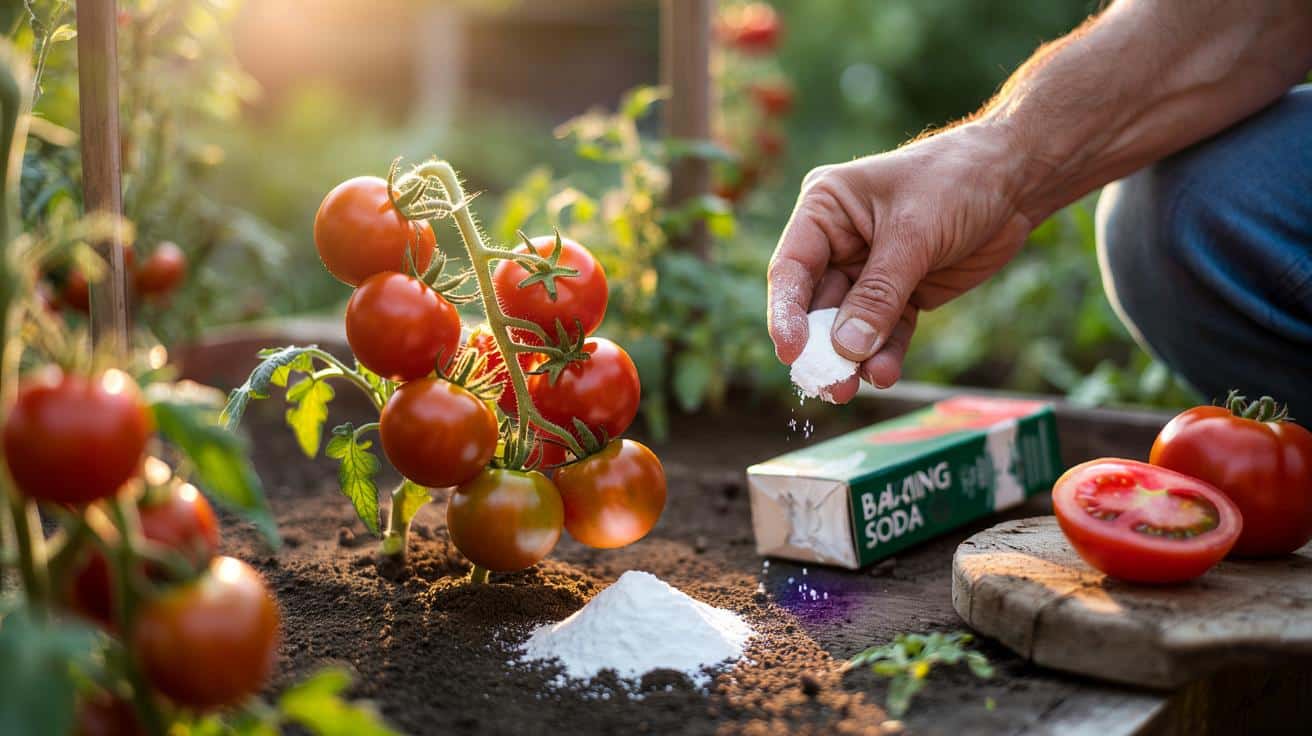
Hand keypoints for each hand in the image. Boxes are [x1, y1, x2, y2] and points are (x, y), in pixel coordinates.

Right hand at [767, 121, 1034, 401]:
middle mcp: (838, 243)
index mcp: (824, 210)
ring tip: (852, 388)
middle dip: (821, 347)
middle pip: (815, 305)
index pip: (792, 269)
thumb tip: (847, 349)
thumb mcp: (913, 234)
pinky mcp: (902, 294)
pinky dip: (884, 355)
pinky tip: (884, 374)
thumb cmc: (956, 181)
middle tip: (826, 383)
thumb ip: (879, 294)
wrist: (1015, 180)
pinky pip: (885, 332)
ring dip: (851, 358)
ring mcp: (869, 272)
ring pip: (849, 326)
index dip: (786, 314)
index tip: (790, 353)